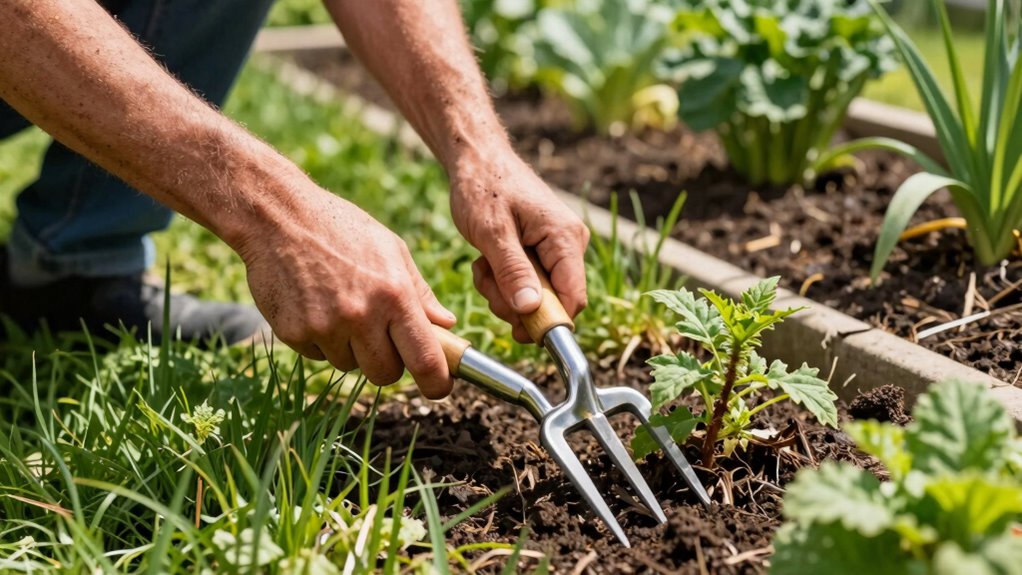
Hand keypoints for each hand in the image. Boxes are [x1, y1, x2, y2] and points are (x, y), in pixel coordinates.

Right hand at [236, 190, 455, 398]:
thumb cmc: (342, 228)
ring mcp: (325, 326)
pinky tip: (315, 305)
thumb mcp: (391, 249)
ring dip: (350, 349)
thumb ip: (420, 292)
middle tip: (380, 337)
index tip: (438, 387)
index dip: (436, 382)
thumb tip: (447, 325)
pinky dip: (321, 340)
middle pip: (386, 374)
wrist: (278, 216)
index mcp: (394, 294)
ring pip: (349, 366)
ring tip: (340, 306)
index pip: (425, 358)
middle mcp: (361, 315)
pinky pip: (318, 356)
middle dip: (388, 364)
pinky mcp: (294, 333)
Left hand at [450, 151, 589, 342]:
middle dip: (516, 303)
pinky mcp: (543, 251)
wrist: (477, 159)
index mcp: (565, 238)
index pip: (574, 298)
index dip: (549, 321)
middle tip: (486, 283)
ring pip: (537, 296)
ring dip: (505, 292)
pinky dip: (504, 281)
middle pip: (554, 301)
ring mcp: (557, 249)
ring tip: (483, 266)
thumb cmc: (482, 188)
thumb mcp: (492, 233)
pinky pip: (528, 283)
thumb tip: (531, 309)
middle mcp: (570, 245)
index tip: (517, 330)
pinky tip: (487, 262)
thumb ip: (513, 271)